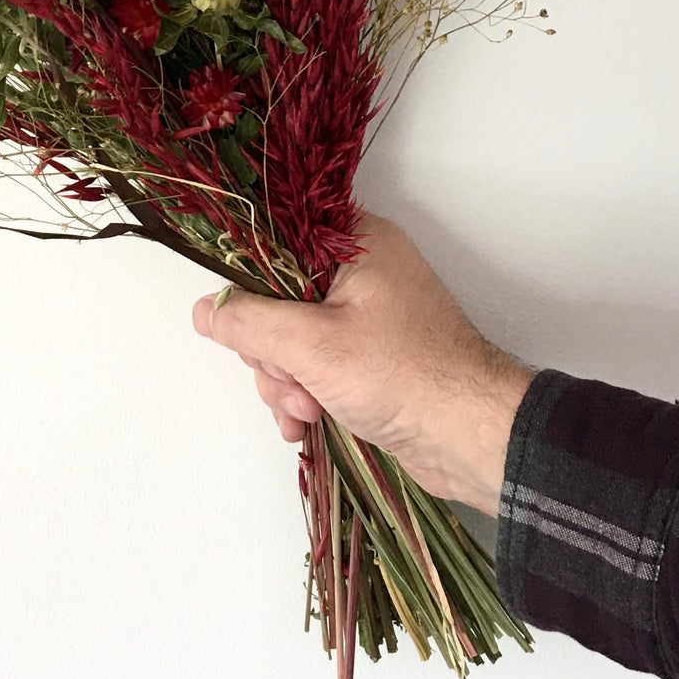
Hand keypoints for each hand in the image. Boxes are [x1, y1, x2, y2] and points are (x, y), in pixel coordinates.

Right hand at [191, 213, 533, 515]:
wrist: (474, 438)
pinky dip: (305, 392)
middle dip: (272, 351)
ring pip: (293, 337)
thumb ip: (249, 323)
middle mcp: (362, 269)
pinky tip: (304, 423)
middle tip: (292, 381)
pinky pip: (316, 364)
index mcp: (355, 241)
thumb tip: (205, 310)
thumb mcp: (311, 344)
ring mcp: (367, 315)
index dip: (252, 282)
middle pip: (278, 296)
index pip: (276, 240)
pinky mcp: (372, 357)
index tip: (247, 324)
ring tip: (305, 411)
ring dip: (287, 380)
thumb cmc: (402, 374)